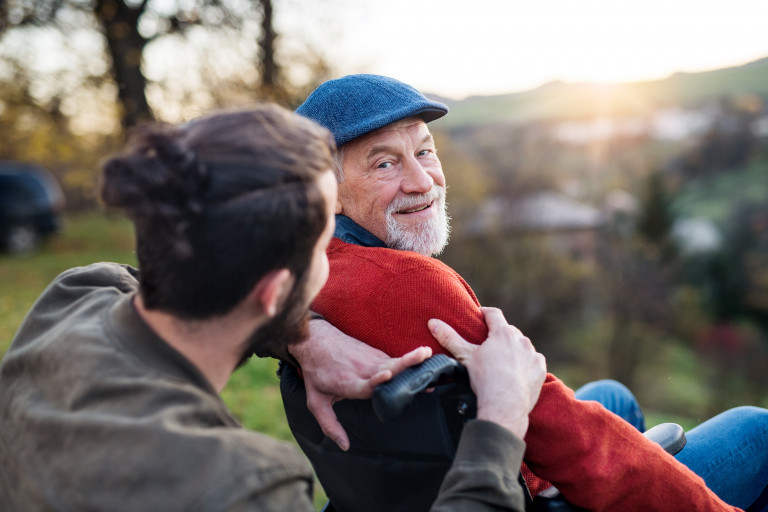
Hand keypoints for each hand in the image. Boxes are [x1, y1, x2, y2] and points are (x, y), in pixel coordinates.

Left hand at [289, 319, 431, 450]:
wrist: (314, 340)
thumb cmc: (316, 372)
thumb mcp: (316, 402)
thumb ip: (330, 425)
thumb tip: (345, 446)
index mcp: (348, 383)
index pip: (365, 383)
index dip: (377, 380)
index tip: (388, 375)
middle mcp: (362, 370)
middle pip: (387, 367)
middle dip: (406, 363)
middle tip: (424, 357)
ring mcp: (369, 359)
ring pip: (394, 361)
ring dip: (411, 359)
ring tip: (428, 355)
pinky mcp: (375, 353)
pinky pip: (393, 360)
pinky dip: (407, 361)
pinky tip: (422, 360)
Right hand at [428, 307, 545, 438]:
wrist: (505, 406)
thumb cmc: (485, 379)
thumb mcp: (465, 356)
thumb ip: (449, 337)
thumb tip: (433, 322)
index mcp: (502, 333)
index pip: (494, 314)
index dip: (485, 313)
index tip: (480, 315)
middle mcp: (521, 340)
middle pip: (508, 330)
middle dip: (499, 334)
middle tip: (489, 344)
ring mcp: (533, 354)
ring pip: (522, 345)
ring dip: (514, 348)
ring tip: (503, 360)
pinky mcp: (540, 369)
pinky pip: (534, 360)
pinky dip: (526, 363)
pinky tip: (517, 372)